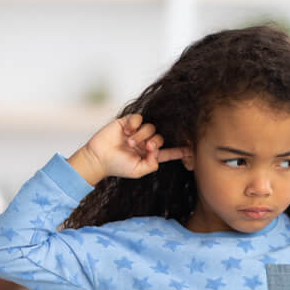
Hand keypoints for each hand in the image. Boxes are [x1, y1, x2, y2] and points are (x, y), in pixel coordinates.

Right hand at [69, 113, 188, 184]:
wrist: (98, 157)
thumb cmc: (117, 166)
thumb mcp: (138, 171)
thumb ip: (152, 164)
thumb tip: (158, 152)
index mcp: (149, 155)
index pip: (167, 152)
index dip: (179, 151)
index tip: (191, 149)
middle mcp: (145, 142)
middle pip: (160, 137)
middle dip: (155, 142)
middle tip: (146, 147)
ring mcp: (137, 132)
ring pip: (150, 127)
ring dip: (141, 135)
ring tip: (129, 142)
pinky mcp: (128, 122)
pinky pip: (139, 118)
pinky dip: (135, 124)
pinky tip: (126, 131)